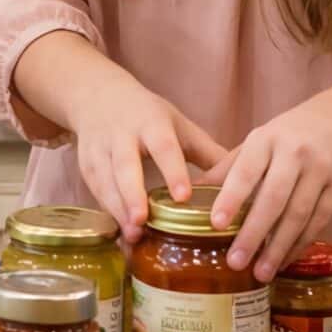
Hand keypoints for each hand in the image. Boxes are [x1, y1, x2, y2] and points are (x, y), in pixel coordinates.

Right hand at [52, 75, 228, 242]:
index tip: (183, 196)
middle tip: (143, 221)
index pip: (163, 146)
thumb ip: (207, 152)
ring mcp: (99, 149)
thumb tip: (246, 180)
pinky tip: (121, 231)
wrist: (97, 96)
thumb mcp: (178, 125)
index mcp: (151, 123)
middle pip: (125, 165)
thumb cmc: (147, 116)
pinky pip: (95, 190)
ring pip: (105, 180)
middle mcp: (122, 135)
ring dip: (117, 208)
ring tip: (132, 235)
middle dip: (132, 193)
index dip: (172, 170)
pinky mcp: (85, 165)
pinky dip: (107, 211)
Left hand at [203, 90, 331, 281]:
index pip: (246, 171)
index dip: (231, 198)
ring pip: (298, 214)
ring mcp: (321, 169)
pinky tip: (284, 260)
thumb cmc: (289, 135)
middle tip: (235, 262)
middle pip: (273, 198)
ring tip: (260, 273)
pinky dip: (300, 243)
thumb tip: (191, 194)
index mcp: (267, 139)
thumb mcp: (257, 142)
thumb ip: (227, 168)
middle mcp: (295, 153)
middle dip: (253, 233)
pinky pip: (319, 220)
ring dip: (278, 247)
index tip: (215, 224)